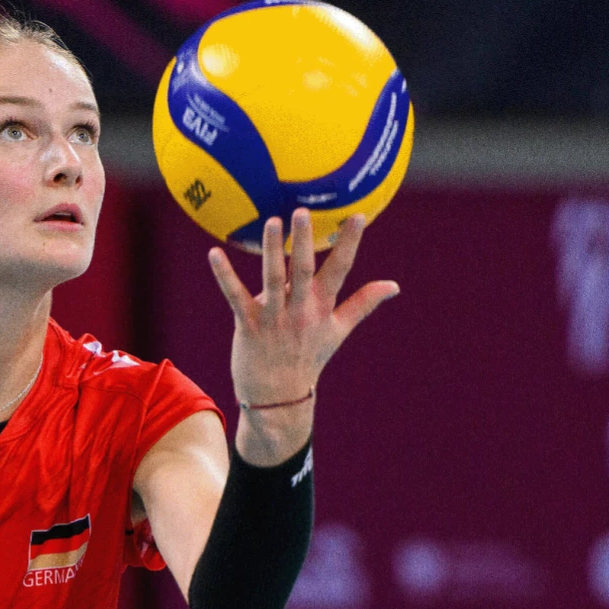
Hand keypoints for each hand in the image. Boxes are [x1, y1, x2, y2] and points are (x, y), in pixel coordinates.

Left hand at [207, 209, 399, 407]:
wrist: (278, 397)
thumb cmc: (307, 358)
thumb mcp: (338, 331)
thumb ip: (363, 304)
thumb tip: (394, 285)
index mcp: (322, 307)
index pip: (340, 270)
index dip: (349, 243)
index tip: (358, 215)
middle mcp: (300, 311)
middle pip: (304, 270)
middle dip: (305, 241)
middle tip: (303, 211)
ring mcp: (274, 318)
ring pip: (273, 279)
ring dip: (272, 251)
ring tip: (272, 222)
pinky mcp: (247, 325)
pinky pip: (234, 296)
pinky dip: (224, 275)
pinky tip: (214, 253)